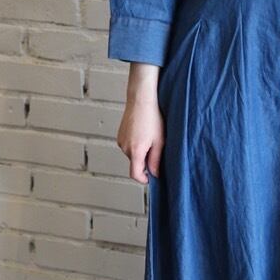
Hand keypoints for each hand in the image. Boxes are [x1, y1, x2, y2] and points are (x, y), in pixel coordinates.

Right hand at [117, 64, 164, 181]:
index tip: (151, 178)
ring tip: (150, 137)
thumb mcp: (159, 141)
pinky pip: (129, 146)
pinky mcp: (120, 135)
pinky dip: (136, 144)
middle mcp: (125, 147)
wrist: (141, 99)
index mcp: (135, 151)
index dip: (143, 179)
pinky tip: (144, 132)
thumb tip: (154, 173)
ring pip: (132, 154)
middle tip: (157, 149)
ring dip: (141, 152)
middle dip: (145, 161)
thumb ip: (156, 160)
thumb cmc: (152, 117)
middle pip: (135, 163)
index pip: (135, 174)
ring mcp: (120, 141)